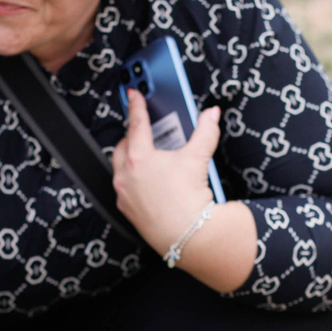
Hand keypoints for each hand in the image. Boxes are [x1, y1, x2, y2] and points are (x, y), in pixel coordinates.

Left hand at [111, 91, 256, 290]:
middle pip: (122, 146)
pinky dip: (131, 180)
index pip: (136, 124)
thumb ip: (205, 132)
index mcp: (139, 158)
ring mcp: (124, 194)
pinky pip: (123, 188)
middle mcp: (125, 175)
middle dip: (132, 135)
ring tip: (146, 155)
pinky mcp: (127, 210)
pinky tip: (146, 181)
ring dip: (129, 158)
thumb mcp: (198, 159)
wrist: (189, 236)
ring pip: (119, 168)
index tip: (132, 94)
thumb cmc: (189, 199)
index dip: (135, 105)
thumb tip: (212, 114)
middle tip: (143, 130)